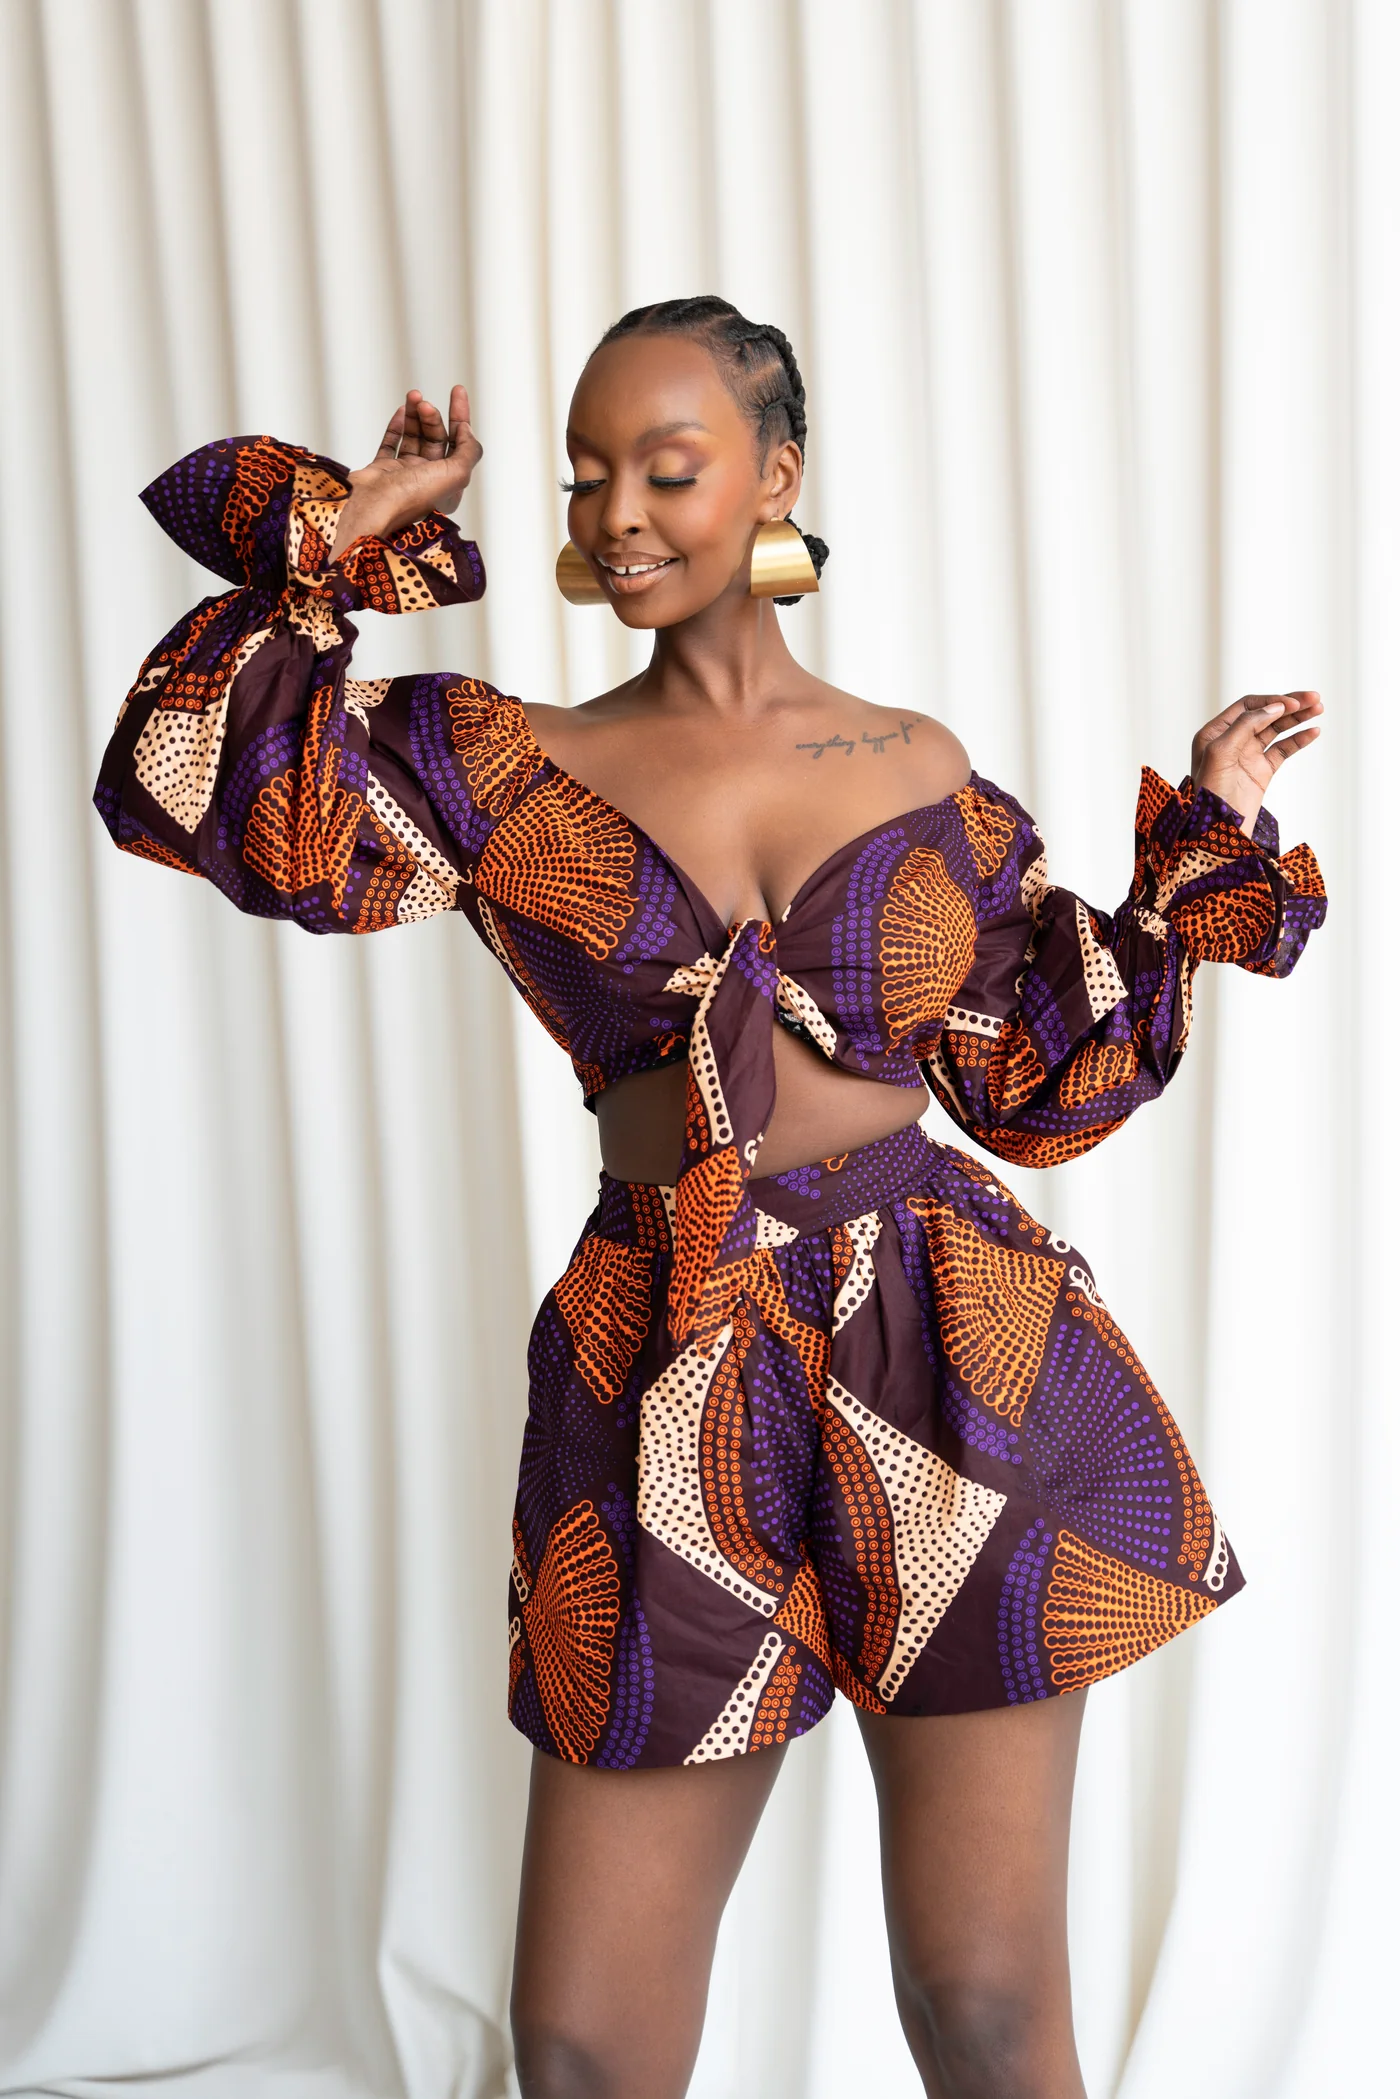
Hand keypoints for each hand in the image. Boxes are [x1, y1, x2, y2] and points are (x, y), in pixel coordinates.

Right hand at [329, 385, 481, 558]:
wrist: (371, 507)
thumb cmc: (412, 496)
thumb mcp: (456, 473)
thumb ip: (468, 450)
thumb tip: (466, 430)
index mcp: (448, 485)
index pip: (460, 445)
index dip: (461, 417)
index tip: (457, 392)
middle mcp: (427, 480)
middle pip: (436, 439)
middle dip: (433, 417)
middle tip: (425, 404)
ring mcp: (404, 475)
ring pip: (414, 438)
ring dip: (416, 416)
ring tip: (413, 396)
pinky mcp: (382, 470)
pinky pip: (392, 443)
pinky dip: (398, 426)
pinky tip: (402, 410)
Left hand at [1190, 691, 1322, 837]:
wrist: (1217, 835)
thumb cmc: (1210, 795)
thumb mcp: (1221, 753)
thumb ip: (1245, 726)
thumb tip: (1274, 707)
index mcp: (1214, 733)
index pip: (1247, 707)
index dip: (1271, 701)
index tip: (1292, 703)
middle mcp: (1231, 741)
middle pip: (1265, 714)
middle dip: (1290, 705)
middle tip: (1315, 698)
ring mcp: (1247, 756)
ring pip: (1277, 730)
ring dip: (1298, 718)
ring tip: (1319, 708)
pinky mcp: (1261, 771)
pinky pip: (1283, 750)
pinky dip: (1299, 739)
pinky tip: (1314, 731)